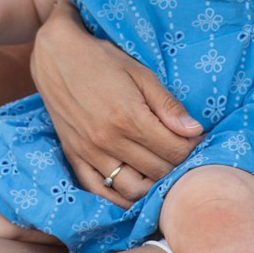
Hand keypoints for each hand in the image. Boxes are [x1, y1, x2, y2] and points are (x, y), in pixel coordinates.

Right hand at [31, 2, 200, 206]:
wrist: (56, 55)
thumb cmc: (102, 59)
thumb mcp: (140, 73)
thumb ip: (167, 105)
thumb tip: (194, 130)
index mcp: (128, 117)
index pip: (174, 151)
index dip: (192, 148)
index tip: (197, 140)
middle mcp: (108, 140)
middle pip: (157, 171)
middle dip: (178, 166)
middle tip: (184, 153)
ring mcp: (89, 152)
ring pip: (132, 189)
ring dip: (153, 185)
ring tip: (162, 169)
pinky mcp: (74, 156)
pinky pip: (99, 190)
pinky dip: (120, 198)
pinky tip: (135, 190)